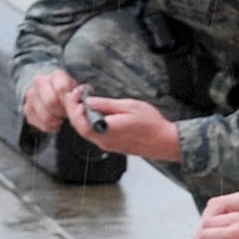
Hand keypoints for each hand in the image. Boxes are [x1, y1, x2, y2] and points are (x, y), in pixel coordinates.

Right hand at [22, 68, 78, 132]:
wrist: (50, 90)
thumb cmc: (69, 92)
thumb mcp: (78, 90)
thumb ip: (82, 94)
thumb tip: (86, 102)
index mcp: (57, 76)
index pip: (61, 88)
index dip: (69, 101)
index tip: (75, 106)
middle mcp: (41, 83)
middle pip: (51, 102)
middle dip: (63, 112)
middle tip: (68, 114)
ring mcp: (31, 96)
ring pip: (45, 116)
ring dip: (56, 121)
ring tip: (61, 118)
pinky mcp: (26, 109)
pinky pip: (39, 123)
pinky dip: (50, 126)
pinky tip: (54, 121)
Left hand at [61, 91, 180, 160]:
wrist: (165, 141)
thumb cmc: (151, 124)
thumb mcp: (129, 106)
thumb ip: (106, 104)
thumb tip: (89, 101)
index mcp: (107, 130)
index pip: (79, 121)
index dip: (74, 106)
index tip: (77, 93)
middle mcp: (104, 141)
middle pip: (79, 126)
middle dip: (74, 109)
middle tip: (78, 94)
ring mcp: (107, 145)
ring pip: (84, 130)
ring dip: (81, 115)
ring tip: (85, 100)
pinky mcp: (111, 145)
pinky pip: (93, 134)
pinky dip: (89, 121)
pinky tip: (95, 112)